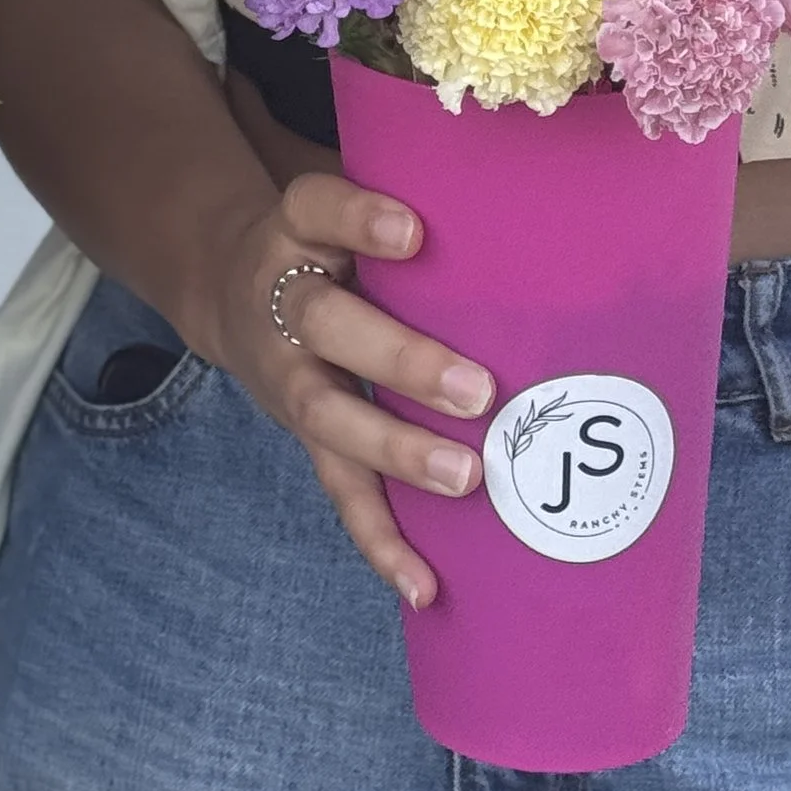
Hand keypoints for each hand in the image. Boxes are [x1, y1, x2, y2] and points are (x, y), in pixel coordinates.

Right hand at [203, 174, 495, 608]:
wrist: (235, 291)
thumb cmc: (337, 245)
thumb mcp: (352, 210)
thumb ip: (424, 209)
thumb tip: (555, 219)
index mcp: (299, 227)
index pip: (317, 207)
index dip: (359, 220)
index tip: (413, 231)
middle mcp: (283, 299)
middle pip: (326, 322)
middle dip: (401, 359)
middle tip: (477, 389)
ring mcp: (288, 374)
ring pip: (330, 414)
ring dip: (397, 450)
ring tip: (466, 479)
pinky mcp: (304, 434)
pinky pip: (338, 489)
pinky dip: (381, 540)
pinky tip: (423, 584)